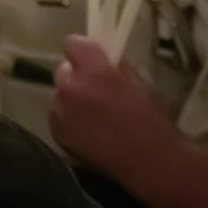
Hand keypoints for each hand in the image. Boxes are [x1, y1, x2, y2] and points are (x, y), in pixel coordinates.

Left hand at [50, 34, 183, 180]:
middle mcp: (71, 88)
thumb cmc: (152, 122)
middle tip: (96, 91)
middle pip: (63, 70)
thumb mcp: (141, 84)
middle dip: (78, 76)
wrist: (151, 164)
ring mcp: (60, 111)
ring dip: (72, 99)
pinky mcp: (56, 132)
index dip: (84, 51)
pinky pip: (57, 115)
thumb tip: (104, 58)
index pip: (73, 43)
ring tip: (95, 116)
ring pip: (59, 94)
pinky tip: (89, 131)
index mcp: (95, 72)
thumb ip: (117, 67)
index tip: (93, 59)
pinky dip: (68, 119)